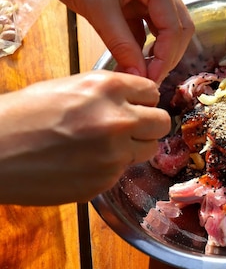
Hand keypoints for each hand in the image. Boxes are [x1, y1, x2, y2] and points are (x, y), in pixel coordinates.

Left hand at [0, 0, 193, 82]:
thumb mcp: (96, 8)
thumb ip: (121, 44)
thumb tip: (138, 75)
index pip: (174, 26)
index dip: (166, 57)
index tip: (152, 79)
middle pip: (177, 26)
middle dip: (166, 55)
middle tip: (150, 79)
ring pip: (163, 25)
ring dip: (155, 49)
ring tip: (140, 71)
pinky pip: (144, 22)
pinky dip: (140, 42)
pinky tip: (130, 57)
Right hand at [0, 71, 170, 204]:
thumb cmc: (20, 115)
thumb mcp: (67, 87)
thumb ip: (106, 93)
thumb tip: (133, 100)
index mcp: (108, 88)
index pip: (152, 92)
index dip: (143, 100)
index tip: (135, 106)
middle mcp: (118, 120)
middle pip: (161, 123)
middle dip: (148, 125)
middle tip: (128, 129)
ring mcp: (114, 155)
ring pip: (148, 150)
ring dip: (133, 148)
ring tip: (102, 146)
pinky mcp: (104, 182)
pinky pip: (122, 172)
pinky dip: (109, 168)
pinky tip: (82, 163)